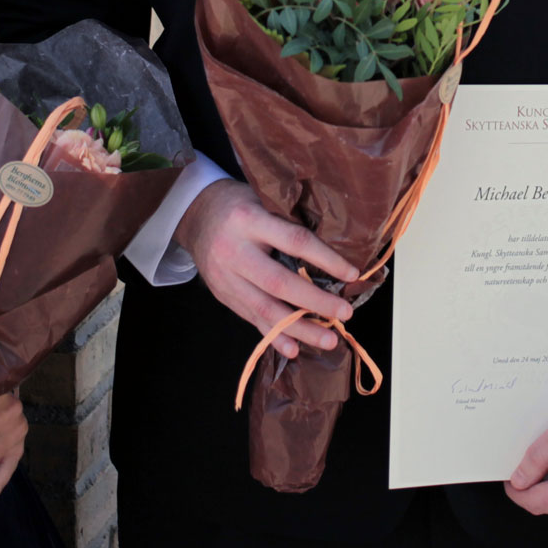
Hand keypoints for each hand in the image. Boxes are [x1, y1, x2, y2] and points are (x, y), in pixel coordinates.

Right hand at [174, 178, 361, 356]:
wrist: (195, 216)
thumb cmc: (239, 205)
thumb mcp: (262, 199)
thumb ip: (288, 221)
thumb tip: (336, 246)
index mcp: (249, 220)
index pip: (294, 241)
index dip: (325, 259)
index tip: (352, 274)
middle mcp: (235, 251)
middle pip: (278, 283)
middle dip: (315, 302)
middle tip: (345, 313)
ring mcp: (226, 278)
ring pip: (265, 309)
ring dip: (300, 328)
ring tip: (329, 339)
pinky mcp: (223, 296)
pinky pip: (251, 319)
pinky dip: (274, 336)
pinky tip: (294, 348)